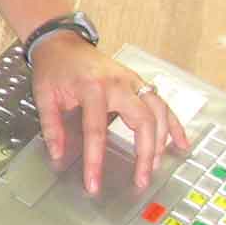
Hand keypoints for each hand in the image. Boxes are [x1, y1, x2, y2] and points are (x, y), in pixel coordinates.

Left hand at [29, 32, 190, 192]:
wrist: (62, 42)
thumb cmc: (54, 68)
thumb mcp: (44, 96)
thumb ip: (51, 127)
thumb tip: (58, 154)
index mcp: (91, 88)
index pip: (96, 131)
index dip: (95, 160)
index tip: (94, 182)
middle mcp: (118, 84)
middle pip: (142, 121)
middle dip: (144, 154)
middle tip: (141, 180)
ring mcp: (133, 81)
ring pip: (158, 112)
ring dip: (161, 141)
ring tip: (155, 166)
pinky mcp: (139, 82)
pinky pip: (162, 104)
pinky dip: (174, 124)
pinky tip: (181, 143)